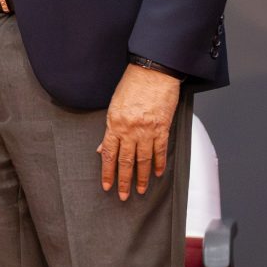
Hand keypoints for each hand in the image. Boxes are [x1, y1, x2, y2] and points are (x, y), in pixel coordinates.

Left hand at [99, 63, 181, 199]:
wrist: (153, 71)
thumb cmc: (132, 84)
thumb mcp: (114, 105)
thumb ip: (110, 129)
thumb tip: (103, 148)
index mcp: (115, 123)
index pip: (109, 154)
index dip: (108, 172)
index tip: (107, 185)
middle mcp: (130, 129)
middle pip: (126, 161)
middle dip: (123, 181)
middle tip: (123, 196)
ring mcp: (147, 130)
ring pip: (143, 160)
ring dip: (141, 177)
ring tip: (140, 190)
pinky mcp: (162, 127)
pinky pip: (160, 150)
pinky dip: (159, 163)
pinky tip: (157, 173)